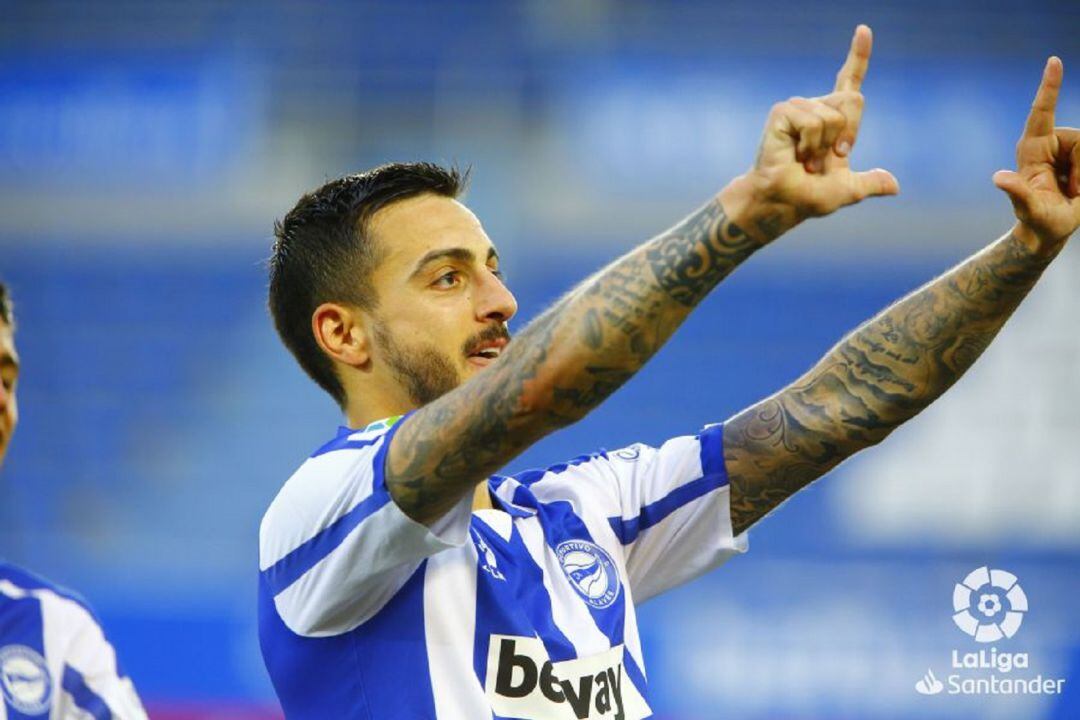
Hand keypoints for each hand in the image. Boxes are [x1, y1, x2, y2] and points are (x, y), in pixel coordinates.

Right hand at [721, 25, 898, 242]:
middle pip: (853, 100)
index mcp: (833, 120)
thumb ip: (870, 183)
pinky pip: (813, 121)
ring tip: (806, 160)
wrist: (782, 203)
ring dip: (824, 147)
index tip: (864, 30)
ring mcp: (798, 108)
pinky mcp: (782, 113)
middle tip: (830, 158)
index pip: (850, 82)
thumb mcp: (848, 190)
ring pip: (833, 116)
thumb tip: (894, 186)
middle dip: (849, 133)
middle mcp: (816, 108)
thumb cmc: (808, 197)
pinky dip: (810, 144)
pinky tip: (796, 154)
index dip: (858, 56)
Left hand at [993, 57, 1079, 252]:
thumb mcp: (1029, 208)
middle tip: (1069, 192)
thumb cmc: (1037, 219)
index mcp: (1032, 148)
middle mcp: (1051, 143)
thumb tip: (999, 178)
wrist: (1049, 228)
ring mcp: (1068, 148)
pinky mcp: (1079, 155)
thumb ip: (1017, 192)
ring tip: (1073, 191)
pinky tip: (1078, 189)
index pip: (1042, 112)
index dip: (1050, 86)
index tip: (1054, 61)